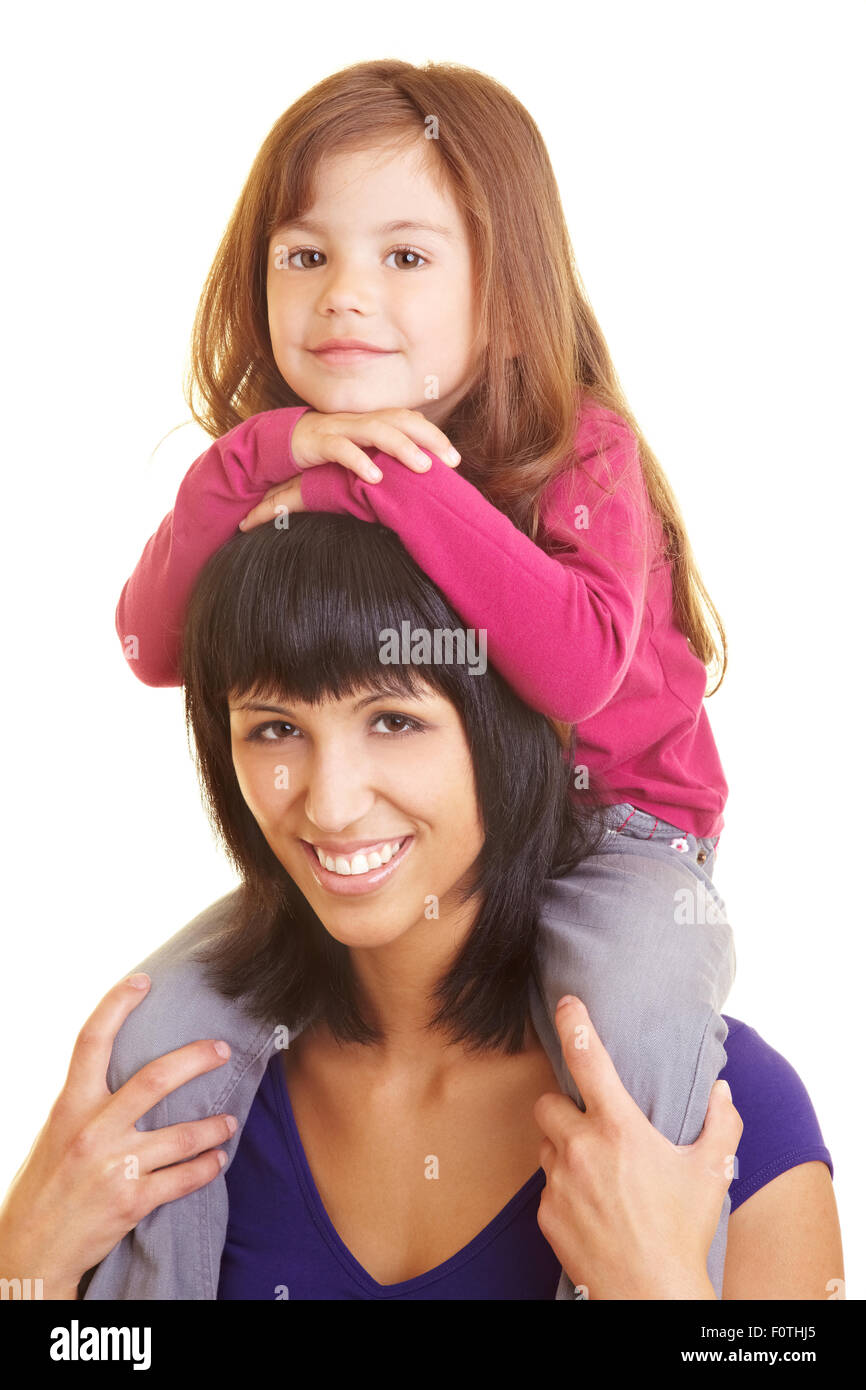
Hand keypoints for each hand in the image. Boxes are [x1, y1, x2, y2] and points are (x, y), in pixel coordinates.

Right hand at [0, 974, 235, 1298]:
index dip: (116, 1004)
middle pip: (156, 1079)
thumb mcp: (58, 1132)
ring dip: (214, 1126)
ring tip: (228, 1122)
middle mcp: (93, 1131)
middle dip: (197, 1058)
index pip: (91, 1041)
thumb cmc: (46, 1185)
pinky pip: (185, 1178)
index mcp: (70, 1106)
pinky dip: (208, 1167)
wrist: (32, 1251)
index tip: (142, 980)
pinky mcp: (132, 1201)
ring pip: (183, 1135)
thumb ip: (88, 1103)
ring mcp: (115, 1167)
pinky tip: (218, 1160)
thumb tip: (125, 1071)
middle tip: (223, 1049)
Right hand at [238, 407, 460, 531]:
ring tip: (423, 467)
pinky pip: (341, 449)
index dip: (434, 436)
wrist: (279, 443)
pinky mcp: (318, 442)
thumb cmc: (325, 452)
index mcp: (371, 422)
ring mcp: (339, 428)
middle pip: (400, 420)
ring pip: (376, 430)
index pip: (409, 421)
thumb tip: (416, 474)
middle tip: (451, 461)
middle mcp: (359, 421)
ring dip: (402, 447)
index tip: (455, 460)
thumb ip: (384, 458)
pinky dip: (359, 462)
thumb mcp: (359, 453)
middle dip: (429, 438)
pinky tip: (375, 479)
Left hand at [533, 996, 741, 1299]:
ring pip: (545, 1146)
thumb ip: (721, 1124)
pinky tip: (591, 1207)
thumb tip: (721, 1091)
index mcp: (618, 1128)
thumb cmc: (682, 1231)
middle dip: (563, 1107)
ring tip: (596, 1172)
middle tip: (589, 1124)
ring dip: (563, 1149)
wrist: (650, 1292)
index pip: (587, 1058)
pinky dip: (563, 1190)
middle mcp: (580, 1147)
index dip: (574, 1023)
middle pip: (547, 1103)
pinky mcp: (545, 1213)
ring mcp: (558, 1181)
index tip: (566, 1003)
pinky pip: (546, 1187)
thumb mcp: (712, 1172)